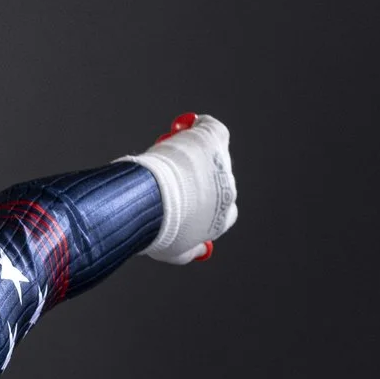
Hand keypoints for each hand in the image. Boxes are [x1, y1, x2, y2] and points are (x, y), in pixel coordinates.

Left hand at [120, 112, 238, 263]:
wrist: (150, 203)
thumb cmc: (156, 230)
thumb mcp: (173, 251)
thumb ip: (188, 252)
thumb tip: (196, 251)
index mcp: (223, 217)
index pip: (222, 208)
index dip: (202, 202)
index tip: (184, 199)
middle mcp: (229, 189)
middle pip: (214, 179)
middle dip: (193, 177)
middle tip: (166, 176)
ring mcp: (222, 163)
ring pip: (209, 154)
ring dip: (189, 154)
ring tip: (164, 158)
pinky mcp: (213, 141)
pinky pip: (211, 129)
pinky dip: (200, 126)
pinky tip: (187, 127)